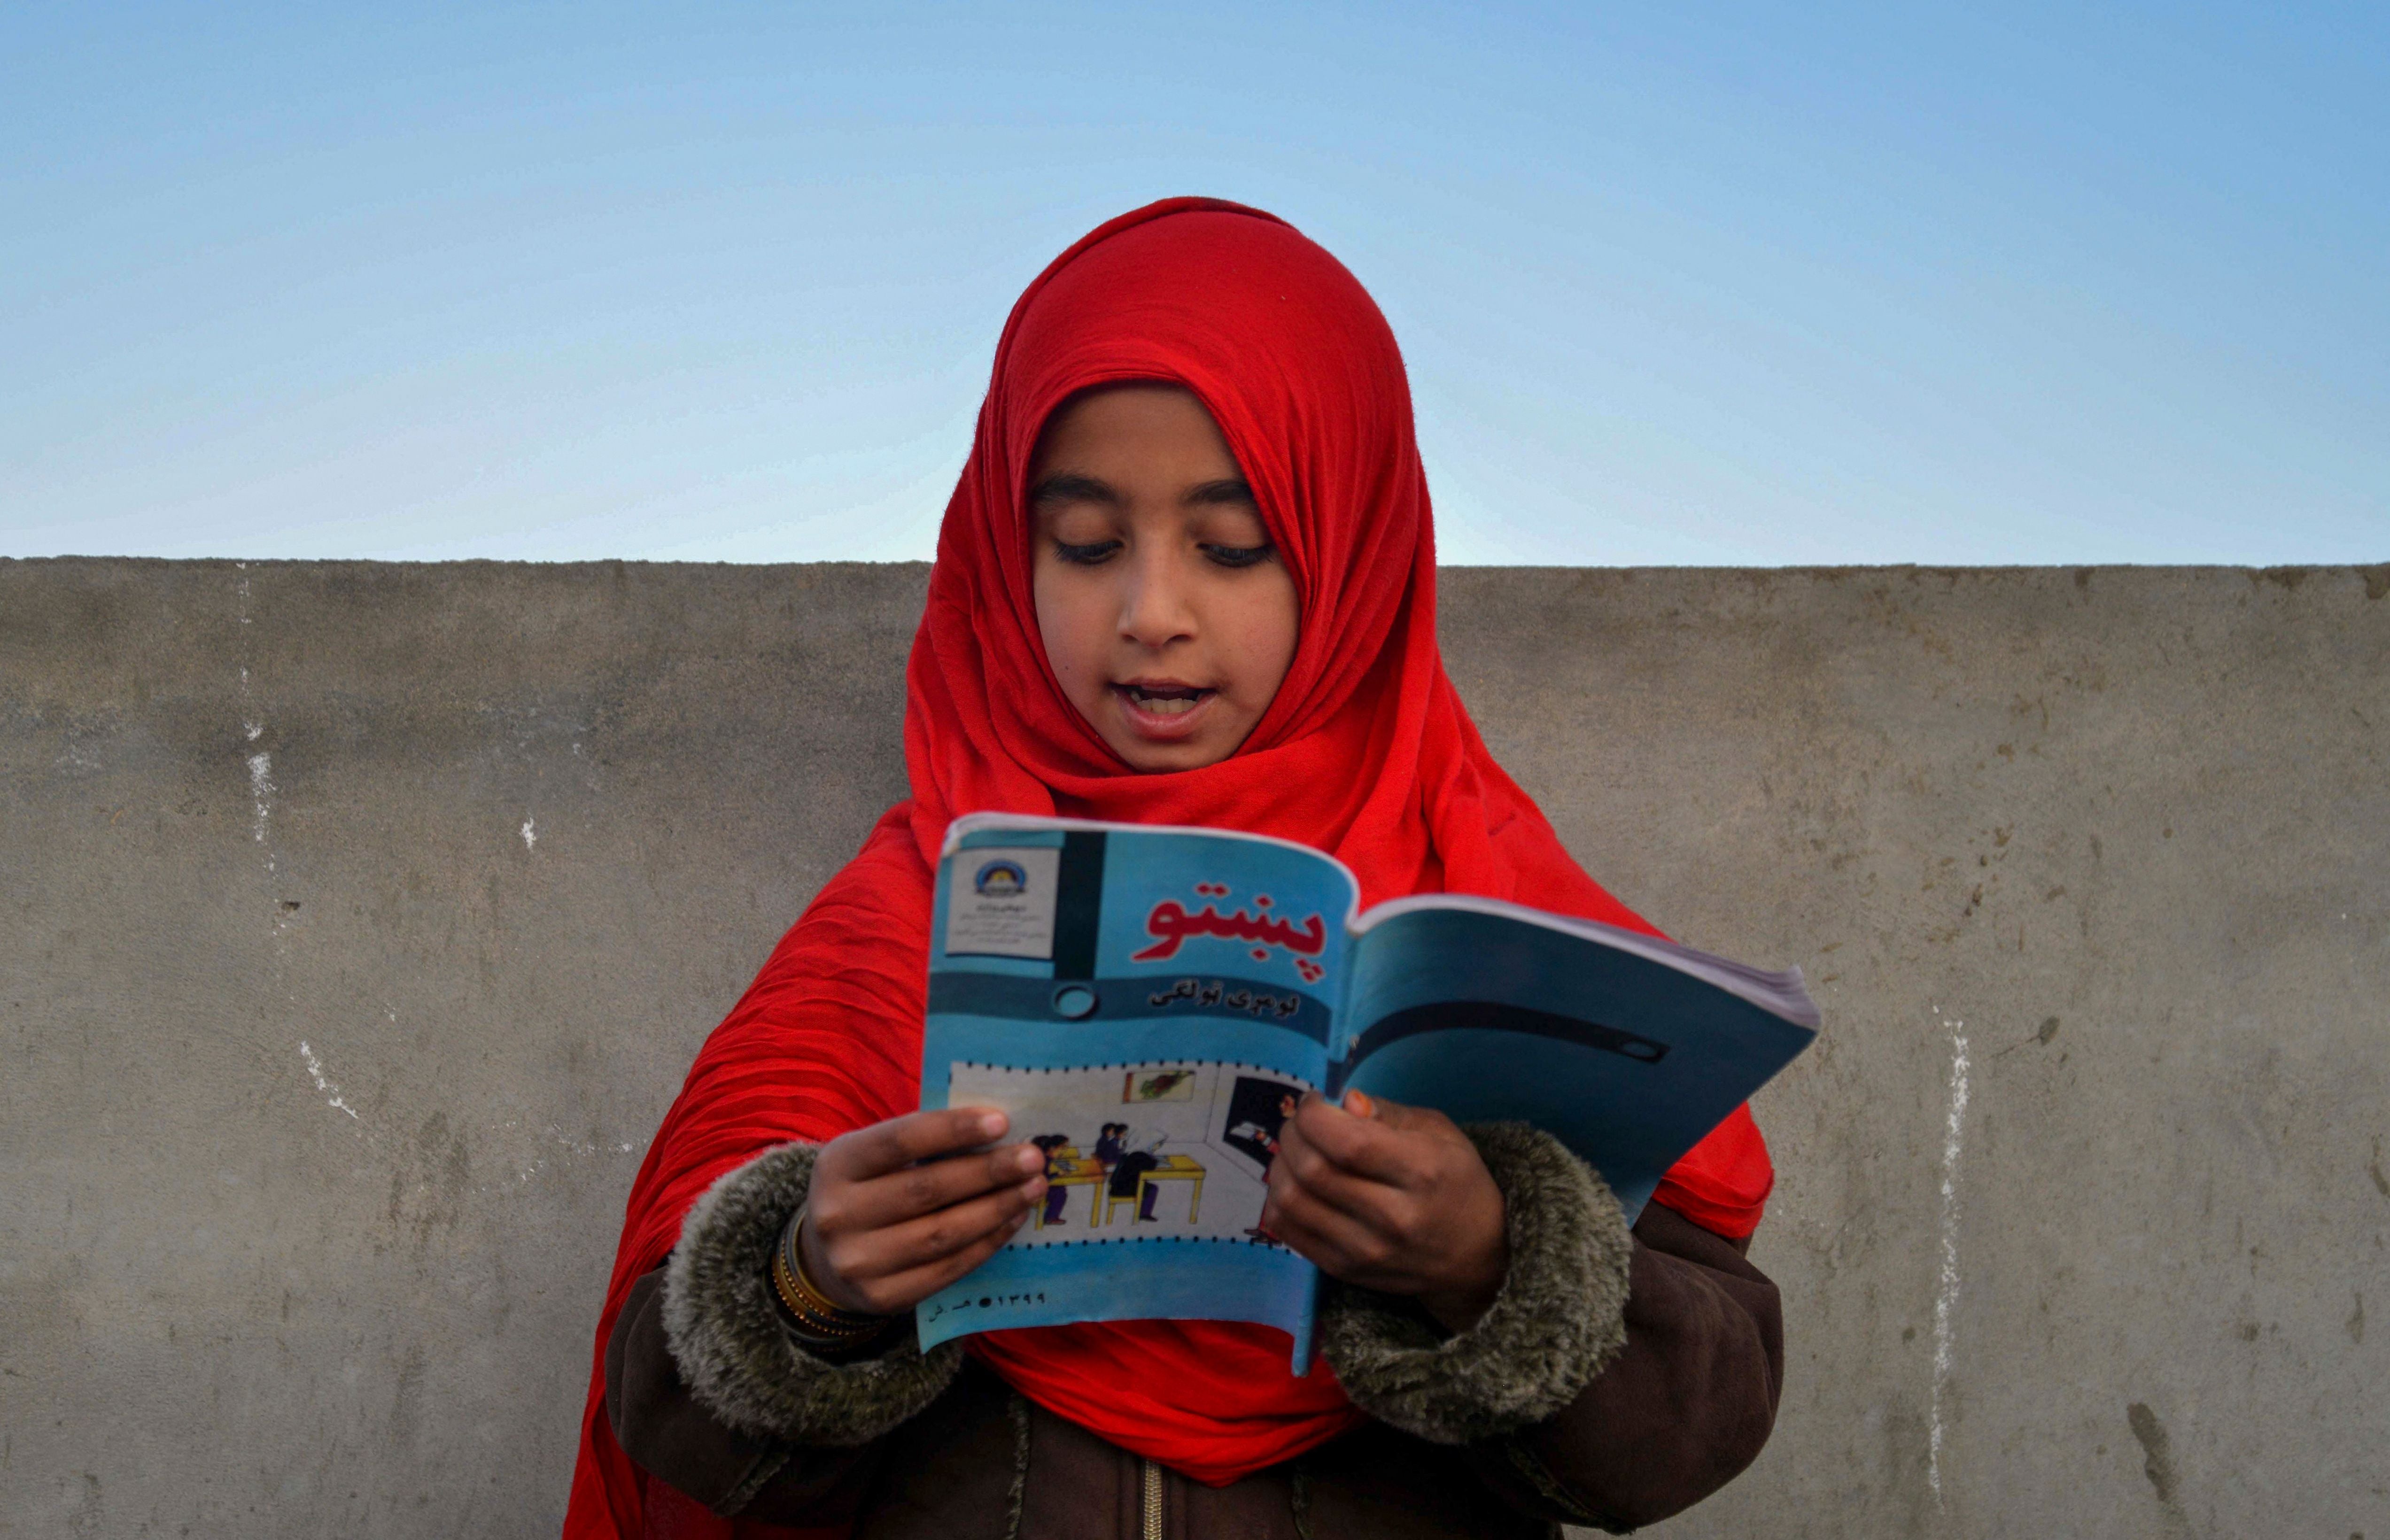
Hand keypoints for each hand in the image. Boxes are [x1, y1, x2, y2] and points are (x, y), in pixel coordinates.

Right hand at [797, 1108, 1046, 1315]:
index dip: (953, 1130)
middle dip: (988, 1172)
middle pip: (927, 1189)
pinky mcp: (882, 1297)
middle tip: (1033, 1158)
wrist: (825, 1261)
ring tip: (1032, 1188)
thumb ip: (921, 1143)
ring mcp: (858, 1262)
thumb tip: (997, 1130)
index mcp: (837, 1164)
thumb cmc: (866, 1191)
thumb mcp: (873, 1158)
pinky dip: (986, 1243)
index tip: (1003, 1122)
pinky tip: (1012, 1220)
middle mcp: (839, 1214)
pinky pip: (947, 1269)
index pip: (900, 1140)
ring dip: (996, 1208)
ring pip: (942, 1233)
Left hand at [1263, 1091, 1508, 1331]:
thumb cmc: (1455, 1182)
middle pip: (1313, 1170)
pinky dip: (1277, 1200)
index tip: (1316, 1102)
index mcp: (1422, 1172)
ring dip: (1280, 1166)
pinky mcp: (1344, 1270)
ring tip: (1294, 1152)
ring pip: (1292, 1201)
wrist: (1474, 1257)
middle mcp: (1392, 1217)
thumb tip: (1343, 1101)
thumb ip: (1387, 1113)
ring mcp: (1366, 1251)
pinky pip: (1287, 1231)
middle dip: (1293, 1135)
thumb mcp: (1438, 1133)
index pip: (1349, 1143)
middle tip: (1300, 1124)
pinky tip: (1293, 1183)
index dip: (1316, 1116)